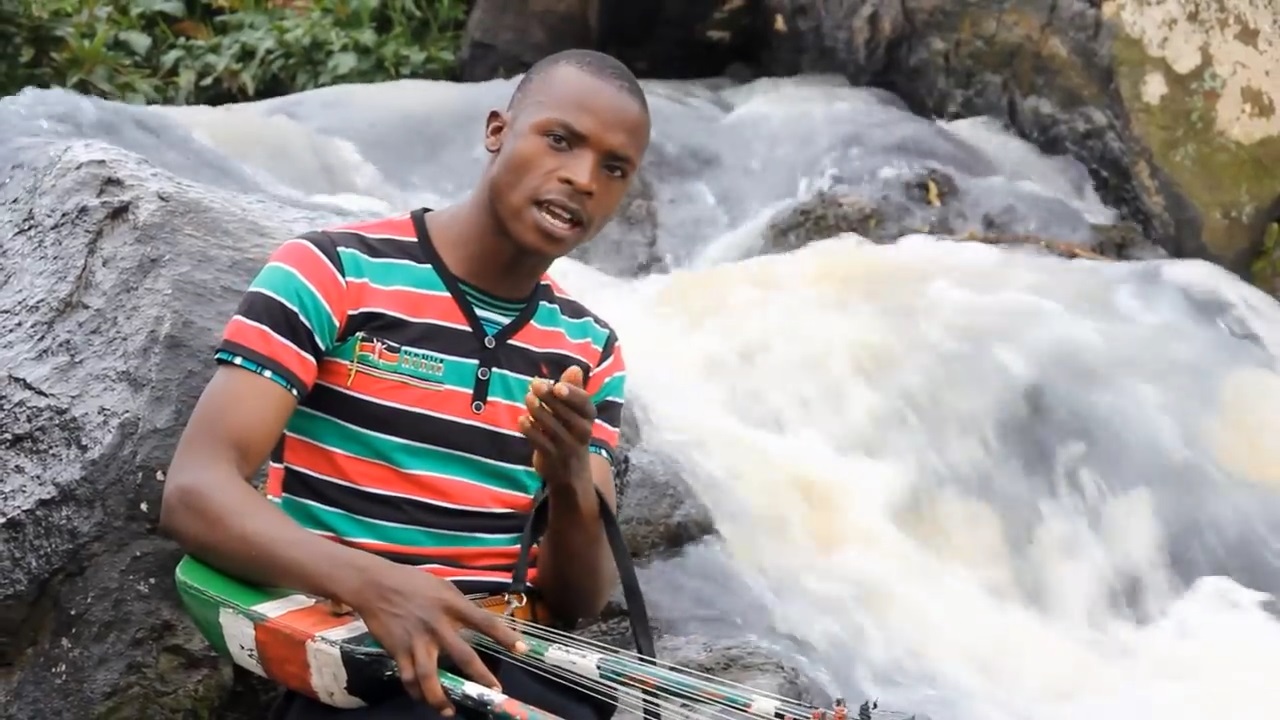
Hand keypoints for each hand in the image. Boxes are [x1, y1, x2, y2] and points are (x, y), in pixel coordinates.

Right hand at [346, 562, 525, 714]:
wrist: (375, 584)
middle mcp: (437, 625)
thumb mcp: (442, 586)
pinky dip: (416, 691)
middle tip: (494, 692)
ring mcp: (417, 641)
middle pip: (463, 656)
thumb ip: (458, 606)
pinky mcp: (398, 650)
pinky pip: (409, 678)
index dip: (505, 636)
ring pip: (430, 677)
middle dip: (480, 676)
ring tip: (449, 712)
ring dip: (440, 698)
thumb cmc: (412, 582)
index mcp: (452, 605)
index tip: (522, 650)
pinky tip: (423, 698)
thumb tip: (475, 622)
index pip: (485, 622)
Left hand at [519, 365, 595, 489]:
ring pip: (551, 427)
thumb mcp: (575, 412)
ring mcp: (567, 447)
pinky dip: (529, 430)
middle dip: (550, 398)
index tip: (558, 386)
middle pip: (566, 414)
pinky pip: (540, 442)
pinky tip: (521, 419)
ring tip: (528, 398)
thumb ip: (572, 390)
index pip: (585, 404)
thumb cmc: (571, 433)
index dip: (572, 395)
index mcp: (589, 418)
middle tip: (535, 384)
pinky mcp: (552, 459)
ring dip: (537, 410)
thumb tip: (574, 368)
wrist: (571, 473)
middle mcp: (582, 432)